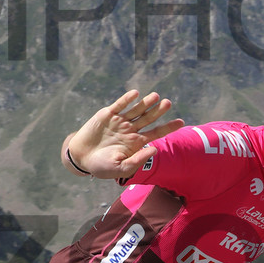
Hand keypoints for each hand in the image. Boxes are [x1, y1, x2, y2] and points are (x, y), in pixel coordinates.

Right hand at [66, 89, 183, 178]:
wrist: (81, 158)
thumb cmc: (102, 166)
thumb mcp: (122, 168)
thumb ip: (138, 160)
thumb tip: (155, 150)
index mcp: (137, 143)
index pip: (156, 133)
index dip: (168, 127)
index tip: (181, 122)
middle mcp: (131, 130)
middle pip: (148, 118)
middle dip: (158, 111)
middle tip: (168, 103)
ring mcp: (120, 121)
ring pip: (136, 110)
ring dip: (146, 103)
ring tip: (155, 96)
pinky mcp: (108, 114)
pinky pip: (119, 105)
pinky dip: (127, 100)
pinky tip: (135, 94)